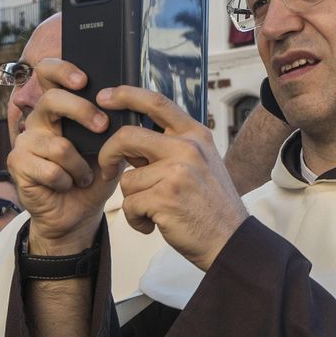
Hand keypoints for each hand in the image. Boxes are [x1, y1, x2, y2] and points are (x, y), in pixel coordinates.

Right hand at [10, 59, 119, 254]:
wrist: (78, 212)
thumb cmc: (94, 175)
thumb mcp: (110, 147)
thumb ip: (114, 125)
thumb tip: (127, 104)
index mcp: (59, 108)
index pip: (49, 73)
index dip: (62, 70)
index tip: (84, 81)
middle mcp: (39, 119)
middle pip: (52, 100)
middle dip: (81, 111)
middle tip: (101, 126)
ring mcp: (25, 140)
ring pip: (59, 146)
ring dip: (79, 166)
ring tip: (83, 176)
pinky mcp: (17, 163)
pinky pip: (50, 170)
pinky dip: (67, 181)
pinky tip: (67, 185)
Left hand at [96, 86, 247, 271]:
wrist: (231, 241)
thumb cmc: (211, 207)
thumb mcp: (200, 165)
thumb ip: (170, 148)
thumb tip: (129, 140)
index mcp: (195, 135)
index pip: (156, 102)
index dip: (126, 95)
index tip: (104, 97)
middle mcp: (187, 148)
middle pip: (127, 136)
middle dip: (108, 154)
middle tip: (107, 169)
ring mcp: (177, 172)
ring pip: (127, 179)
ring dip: (133, 200)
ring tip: (155, 212)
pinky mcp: (165, 197)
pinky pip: (129, 204)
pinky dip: (136, 219)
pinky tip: (154, 224)